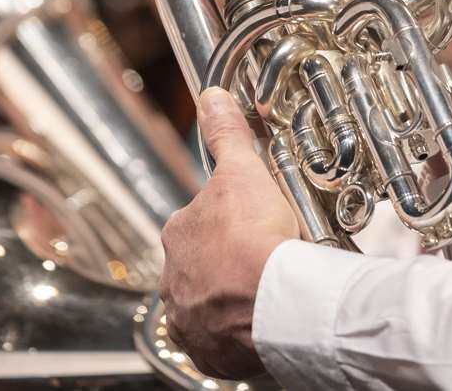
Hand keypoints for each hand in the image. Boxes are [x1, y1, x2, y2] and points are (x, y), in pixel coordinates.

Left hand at [159, 87, 296, 379]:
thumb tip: (211, 98)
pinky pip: (217, 344)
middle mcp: (173, 280)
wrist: (277, 304)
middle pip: (200, 266)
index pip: (198, 223)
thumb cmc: (257, 238)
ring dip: (226, 301)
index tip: (252, 227)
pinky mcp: (207, 353)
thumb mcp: (243, 171)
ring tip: (262, 295)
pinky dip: (233, 336)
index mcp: (178, 235)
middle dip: (225, 264)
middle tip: (262, 261)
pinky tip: (256, 326)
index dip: (227, 222)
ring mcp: (188, 320)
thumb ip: (225, 135)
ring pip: (205, 305)